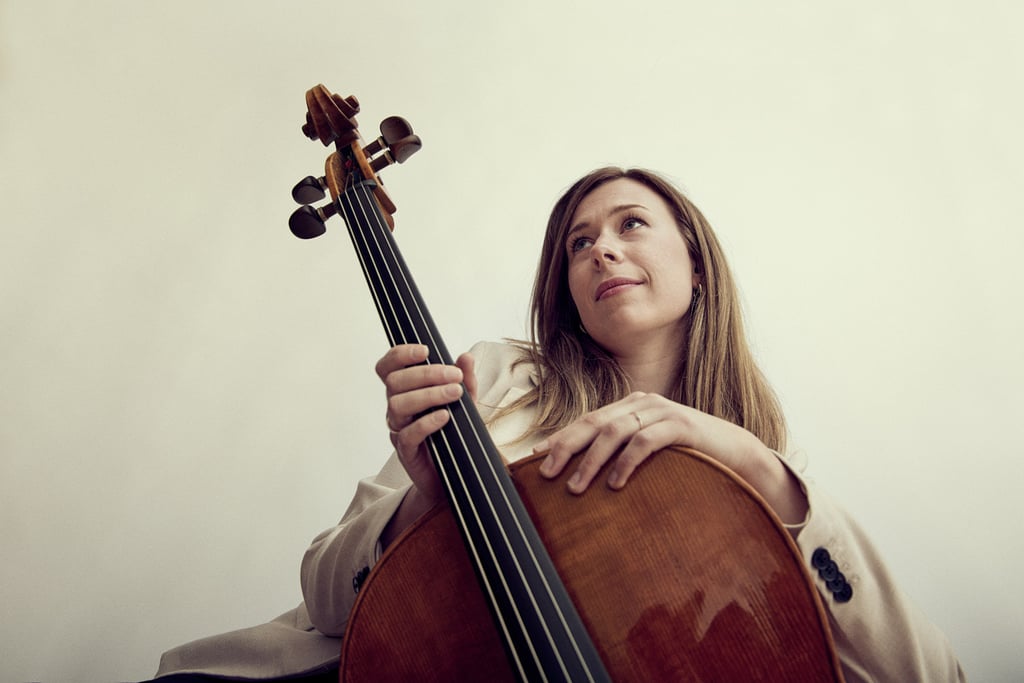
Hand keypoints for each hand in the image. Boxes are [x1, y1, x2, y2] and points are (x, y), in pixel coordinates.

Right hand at [376, 344, 476, 541]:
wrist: (458, 475)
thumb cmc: (456, 434)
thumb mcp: (466, 404)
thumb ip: (466, 381)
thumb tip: (465, 357)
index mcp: (405, 391)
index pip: (388, 367)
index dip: (399, 355)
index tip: (425, 350)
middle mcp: (396, 408)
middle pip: (394, 382)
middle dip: (425, 374)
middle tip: (454, 376)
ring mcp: (399, 429)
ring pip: (398, 405)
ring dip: (428, 395)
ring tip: (455, 394)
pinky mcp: (406, 451)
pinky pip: (408, 434)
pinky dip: (426, 422)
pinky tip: (445, 417)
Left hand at [534, 392, 806, 523]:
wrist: (738, 455)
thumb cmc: (688, 459)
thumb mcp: (649, 454)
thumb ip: (621, 455)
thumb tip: (581, 479)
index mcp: (630, 407)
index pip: (587, 421)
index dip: (560, 438)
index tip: (534, 460)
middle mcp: (643, 403)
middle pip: (594, 422)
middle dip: (565, 447)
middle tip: (545, 473)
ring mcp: (663, 411)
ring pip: (615, 432)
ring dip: (591, 461)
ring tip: (575, 487)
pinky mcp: (681, 426)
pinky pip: (645, 442)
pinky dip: (626, 463)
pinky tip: (614, 484)